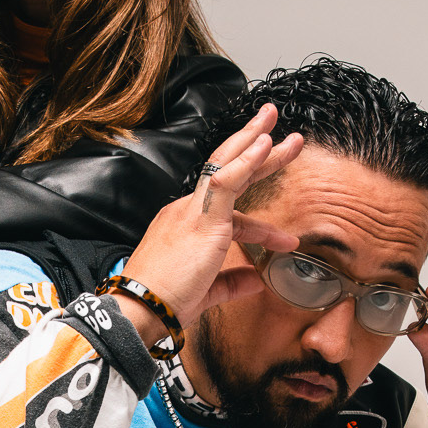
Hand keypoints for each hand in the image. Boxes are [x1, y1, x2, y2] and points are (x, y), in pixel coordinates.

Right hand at [116, 105, 302, 344]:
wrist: (142, 307)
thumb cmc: (163, 302)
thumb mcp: (207, 292)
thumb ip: (233, 282)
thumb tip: (258, 280)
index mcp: (186, 225)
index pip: (228, 211)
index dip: (261, 226)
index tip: (285, 239)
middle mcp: (187, 210)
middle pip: (226, 169)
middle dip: (252, 144)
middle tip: (273, 120)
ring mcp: (193, 210)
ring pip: (229, 165)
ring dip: (259, 143)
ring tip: (284, 127)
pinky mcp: (202, 216)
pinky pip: (228, 179)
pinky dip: (249, 160)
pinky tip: (267, 143)